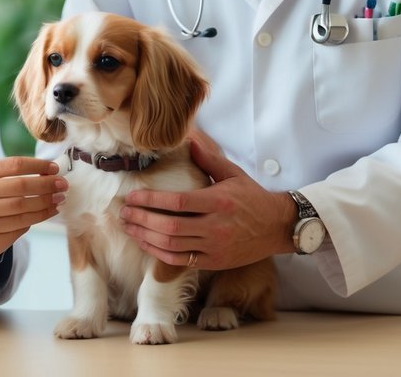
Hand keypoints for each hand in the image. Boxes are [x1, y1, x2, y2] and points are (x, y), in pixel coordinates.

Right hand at [0, 157, 65, 268]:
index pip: (13, 166)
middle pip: (21, 189)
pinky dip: (32, 222)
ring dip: (44, 206)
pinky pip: (14, 230)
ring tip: (57, 201)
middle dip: (47, 187)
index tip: (54, 169)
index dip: (38, 167)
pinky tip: (42, 215)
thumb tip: (37, 171)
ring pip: (21, 212)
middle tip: (63, 185)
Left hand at [119, 132, 295, 268]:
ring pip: (172, 246)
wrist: (277, 227)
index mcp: (218, 202)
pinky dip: (159, 253)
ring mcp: (214, 247)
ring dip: (146, 237)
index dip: (151, 200)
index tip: (132, 197)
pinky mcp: (213, 261)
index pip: (177, 202)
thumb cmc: (252, 197)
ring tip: (129, 228)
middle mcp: (215, 226)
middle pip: (170, 226)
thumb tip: (188, 138)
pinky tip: (146, 243)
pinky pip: (181, 261)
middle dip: (142, 220)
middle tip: (123, 213)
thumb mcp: (232, 173)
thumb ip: (208, 158)